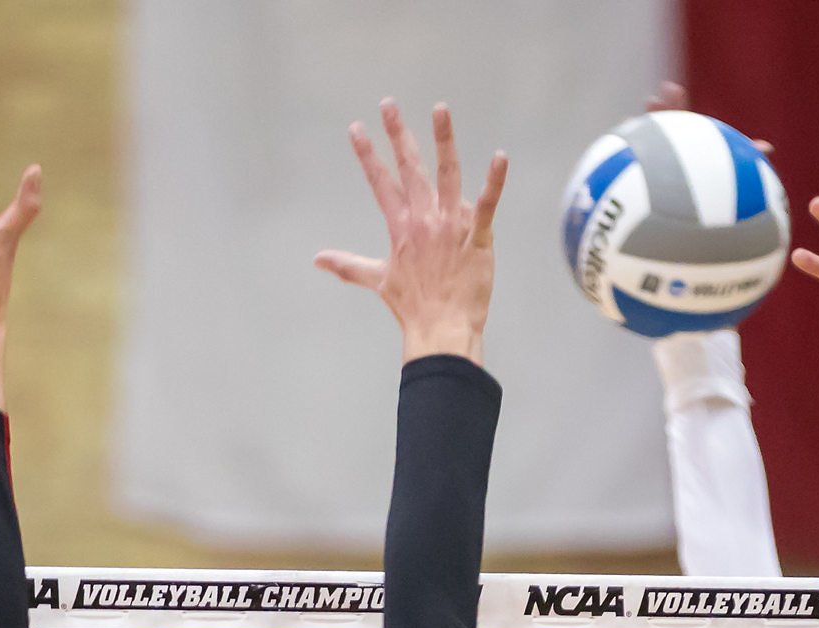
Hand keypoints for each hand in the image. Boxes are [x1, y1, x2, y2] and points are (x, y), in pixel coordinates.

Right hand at [316, 101, 506, 365]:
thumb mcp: (378, 282)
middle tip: (389, 104)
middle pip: (410, 169)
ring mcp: (450, 227)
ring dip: (443, 140)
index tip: (357, 129)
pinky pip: (486, 205)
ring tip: (440, 109)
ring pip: (447, 175)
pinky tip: (500, 158)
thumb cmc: (413, 309)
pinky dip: (494, 182)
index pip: (381, 183)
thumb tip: (317, 260)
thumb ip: (348, 265)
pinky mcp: (477, 238)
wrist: (442, 332)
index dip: (368, 155)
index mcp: (401, 227)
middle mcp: (423, 220)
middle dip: (398, 135)